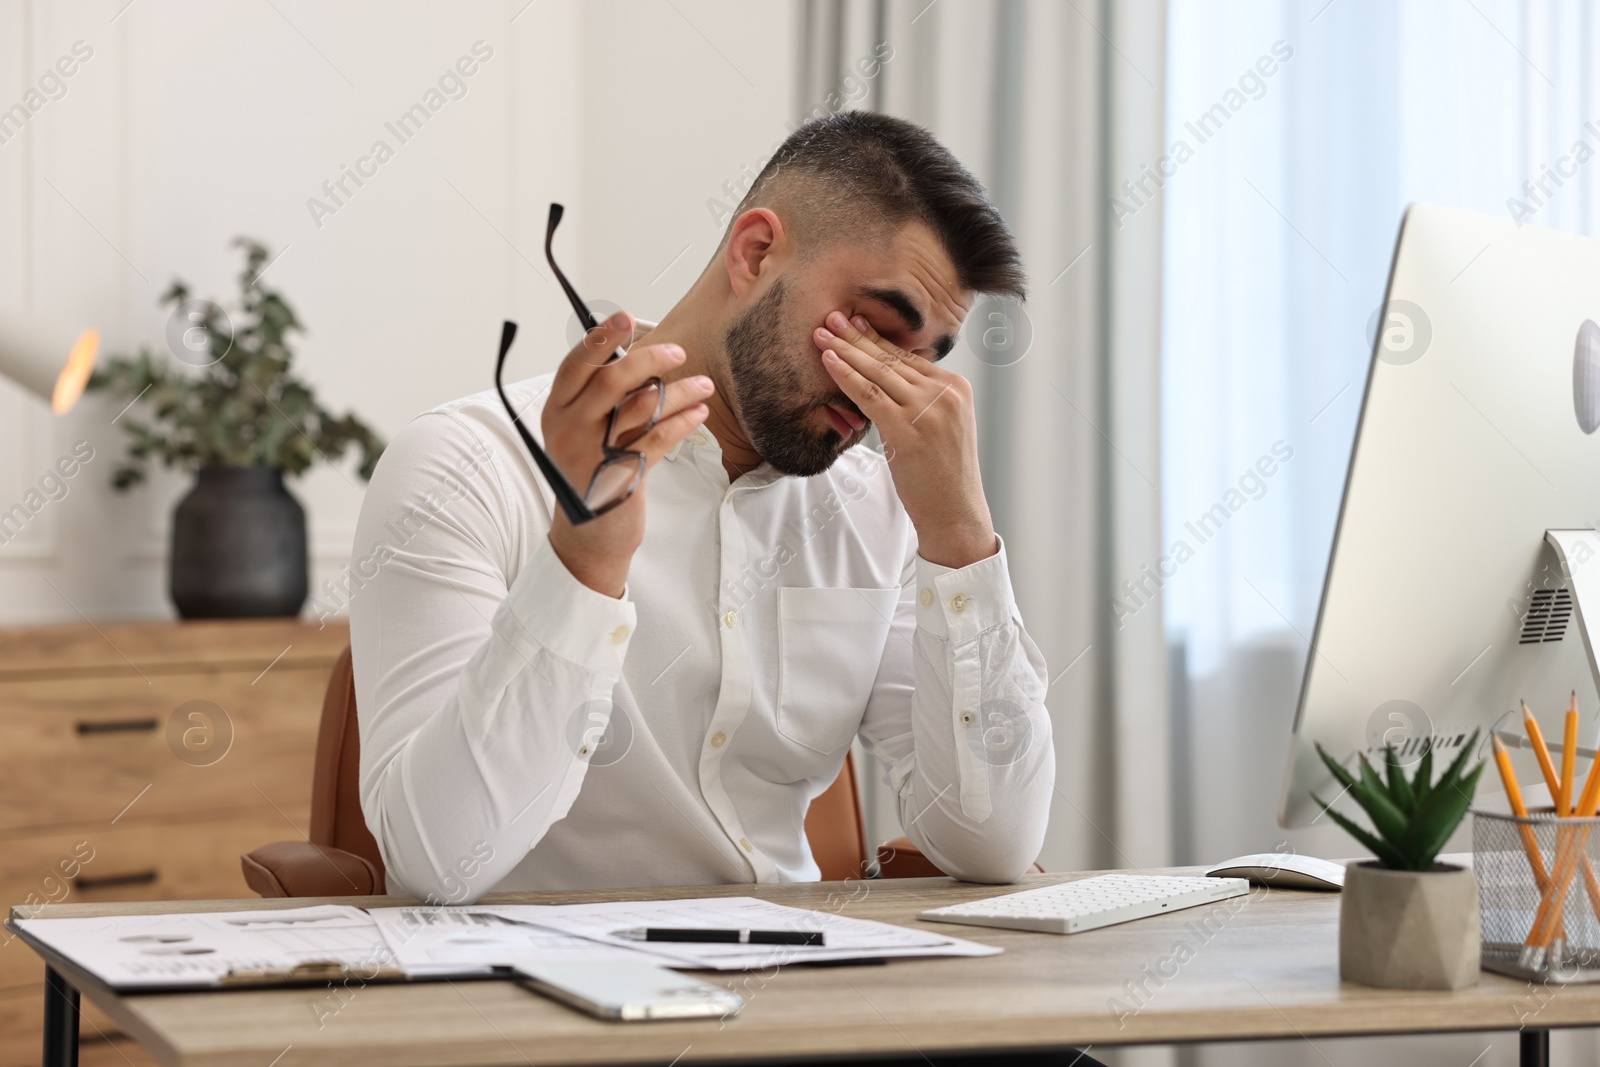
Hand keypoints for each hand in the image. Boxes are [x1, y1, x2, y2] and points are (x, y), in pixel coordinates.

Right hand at [544, 310, 713, 596]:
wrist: (589, 534)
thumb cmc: (592, 472)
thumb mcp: (584, 431)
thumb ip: (601, 397)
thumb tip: (639, 356)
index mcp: (557, 410)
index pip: (575, 364)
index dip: (601, 338)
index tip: (625, 317)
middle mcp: (570, 429)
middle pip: (610, 381)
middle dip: (649, 359)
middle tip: (679, 351)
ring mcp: (594, 454)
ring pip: (641, 408)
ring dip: (680, 392)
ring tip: (704, 386)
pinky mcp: (621, 477)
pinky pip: (658, 439)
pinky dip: (683, 422)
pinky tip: (699, 414)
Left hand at [814, 311, 997, 568]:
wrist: (955, 514)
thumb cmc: (942, 477)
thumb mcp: (940, 429)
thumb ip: (920, 401)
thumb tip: (886, 380)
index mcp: (956, 388)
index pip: (909, 358)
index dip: (877, 339)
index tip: (854, 322)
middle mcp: (945, 393)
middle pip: (892, 359)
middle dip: (857, 336)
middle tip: (832, 316)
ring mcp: (928, 410)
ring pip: (878, 372)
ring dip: (846, 350)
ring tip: (822, 333)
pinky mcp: (908, 429)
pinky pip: (869, 395)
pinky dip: (845, 376)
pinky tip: (828, 361)